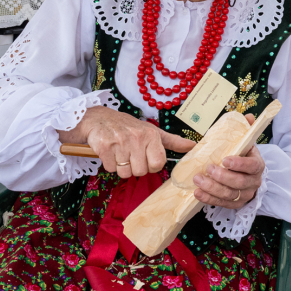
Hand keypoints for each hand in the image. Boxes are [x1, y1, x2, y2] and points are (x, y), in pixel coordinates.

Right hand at [59, 106, 195, 178]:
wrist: (98, 118)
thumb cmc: (127, 127)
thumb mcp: (152, 131)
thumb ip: (173, 141)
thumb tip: (193, 146)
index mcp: (151, 135)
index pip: (158, 164)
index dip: (150, 165)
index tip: (144, 157)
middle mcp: (137, 137)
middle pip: (141, 171)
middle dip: (134, 167)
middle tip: (130, 155)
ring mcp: (120, 142)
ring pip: (125, 173)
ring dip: (121, 167)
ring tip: (119, 153)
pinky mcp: (104, 147)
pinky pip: (111, 169)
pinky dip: (109, 164)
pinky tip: (109, 152)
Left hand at [192, 114, 263, 209]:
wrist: (247, 176)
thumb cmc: (242, 157)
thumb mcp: (245, 143)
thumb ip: (245, 129)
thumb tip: (248, 116)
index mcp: (257, 165)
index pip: (252, 166)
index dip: (239, 164)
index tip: (225, 160)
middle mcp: (254, 182)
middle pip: (239, 182)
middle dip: (222, 177)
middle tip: (207, 169)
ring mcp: (246, 194)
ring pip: (230, 195)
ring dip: (212, 188)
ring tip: (197, 180)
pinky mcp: (236, 204)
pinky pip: (223, 204)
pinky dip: (209, 199)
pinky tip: (198, 193)